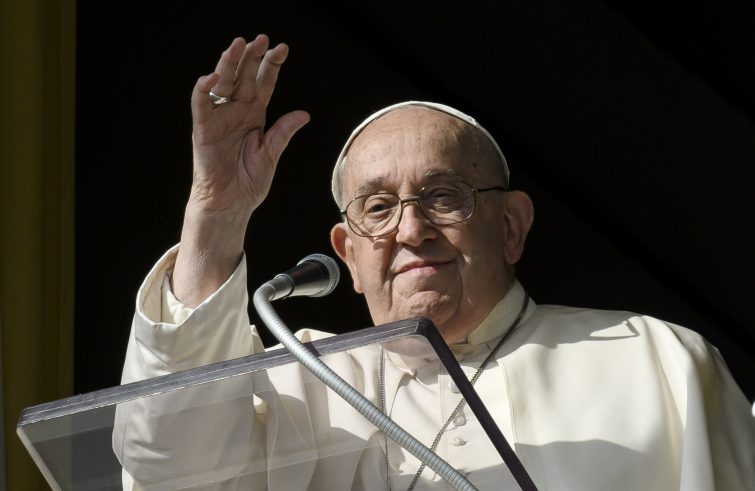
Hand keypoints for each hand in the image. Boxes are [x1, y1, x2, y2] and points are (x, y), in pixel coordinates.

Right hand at [189, 34, 308, 219]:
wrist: (230, 204)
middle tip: (261, 39)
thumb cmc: (249, 182)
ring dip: (229, 64)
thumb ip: (283, 133)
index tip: (282, 49)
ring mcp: (219, 119)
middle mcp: (236, 112)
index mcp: (254, 115)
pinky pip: (201, 105)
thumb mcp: (271, 154)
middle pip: (244, 78)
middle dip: (252, 58)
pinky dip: (203, 90)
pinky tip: (211, 76)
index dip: (272, 66)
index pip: (264, 84)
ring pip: (223, 84)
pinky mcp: (203, 130)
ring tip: (238, 44)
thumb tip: (303, 114)